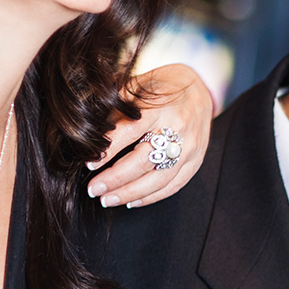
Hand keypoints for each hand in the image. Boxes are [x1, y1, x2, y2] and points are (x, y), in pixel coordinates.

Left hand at [88, 63, 214, 208]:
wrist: (199, 89)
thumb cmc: (162, 87)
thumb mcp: (138, 87)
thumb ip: (117, 109)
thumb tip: (90, 132)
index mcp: (160, 108)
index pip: (130, 132)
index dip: (109, 150)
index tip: (89, 163)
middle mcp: (178, 129)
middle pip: (144, 162)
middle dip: (116, 179)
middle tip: (94, 189)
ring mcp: (189, 148)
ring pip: (159, 179)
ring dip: (131, 193)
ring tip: (108, 199)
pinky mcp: (195, 161)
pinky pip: (174, 185)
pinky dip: (152, 197)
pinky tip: (132, 201)